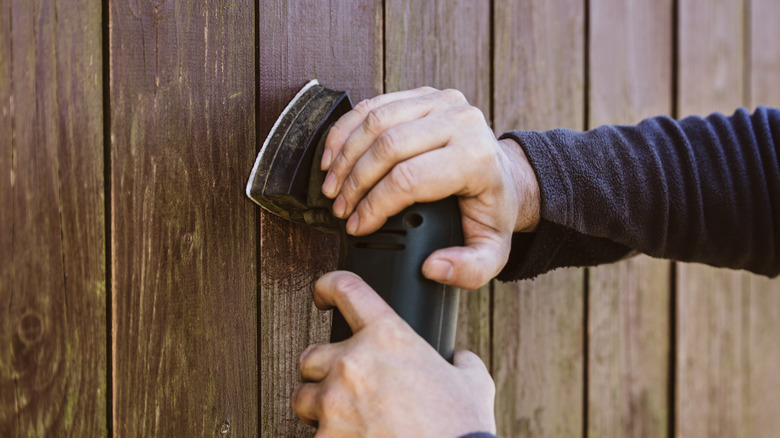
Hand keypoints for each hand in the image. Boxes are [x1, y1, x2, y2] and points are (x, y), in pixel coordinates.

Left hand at [291, 271, 495, 436]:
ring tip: (342, 419)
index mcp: (388, 337)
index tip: (323, 295)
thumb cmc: (461, 429)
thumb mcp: (473, 382)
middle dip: (323, 370)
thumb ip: (459, 361)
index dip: (329, 286)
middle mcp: (353, 363)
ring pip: (302, 396)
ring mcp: (334, 403)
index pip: (346, 289)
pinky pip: (312, 435)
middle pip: (310, 355)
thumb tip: (457, 358)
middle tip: (343, 386)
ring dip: (318, 406)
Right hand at [320, 87, 539, 288]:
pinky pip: (374, 106)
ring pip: (376, 122)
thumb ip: (469, 270)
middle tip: (340, 209)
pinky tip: (333, 157)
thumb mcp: (491, 252)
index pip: (410, 179)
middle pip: (389, 147)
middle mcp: (462, 122)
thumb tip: (433, 267)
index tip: (357, 226)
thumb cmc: (490, 213)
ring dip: (345, 156)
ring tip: (331, 186)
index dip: (375, 205)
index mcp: (477, 159)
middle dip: (355, 182)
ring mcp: (442, 102)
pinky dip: (346, 131)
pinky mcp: (424, 94)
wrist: (503, 175)